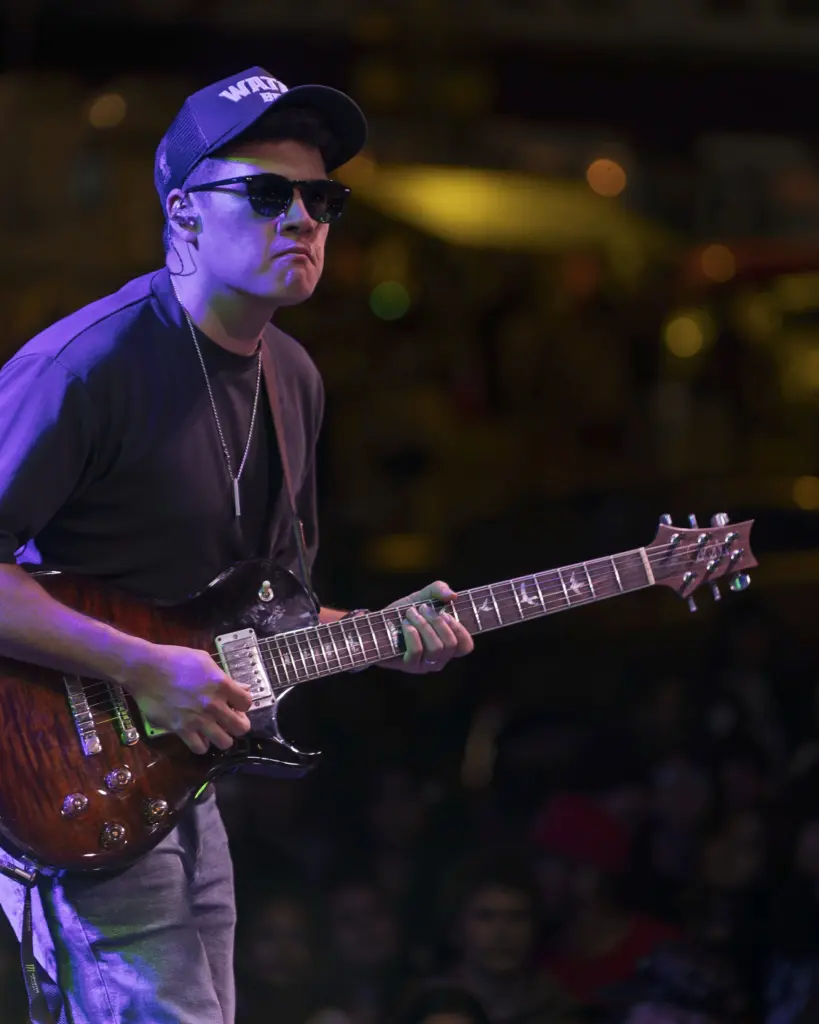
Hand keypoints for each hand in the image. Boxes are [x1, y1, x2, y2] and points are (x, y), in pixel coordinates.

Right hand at [127, 644, 251, 754]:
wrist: (145, 669)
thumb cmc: (175, 659)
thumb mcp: (205, 660)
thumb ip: (225, 677)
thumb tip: (243, 687)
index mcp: (221, 684)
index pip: (247, 703)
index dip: (244, 704)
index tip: (236, 704)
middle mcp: (213, 704)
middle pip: (241, 728)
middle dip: (239, 725)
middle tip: (231, 721)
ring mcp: (197, 719)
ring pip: (224, 742)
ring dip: (222, 737)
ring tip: (216, 730)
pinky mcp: (181, 729)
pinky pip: (200, 748)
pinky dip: (202, 744)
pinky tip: (199, 736)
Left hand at [381, 580, 473, 673]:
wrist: (377, 624)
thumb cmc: (404, 612)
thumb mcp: (422, 596)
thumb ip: (439, 590)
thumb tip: (453, 596)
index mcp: (448, 644)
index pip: (466, 646)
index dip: (460, 630)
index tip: (445, 613)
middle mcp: (439, 658)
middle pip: (450, 644)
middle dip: (437, 622)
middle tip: (423, 608)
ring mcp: (425, 665)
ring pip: (435, 648)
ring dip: (423, 625)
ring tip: (410, 613)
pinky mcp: (409, 666)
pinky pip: (417, 652)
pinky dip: (412, 634)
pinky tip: (405, 624)